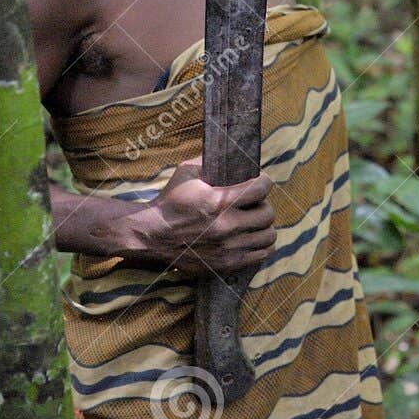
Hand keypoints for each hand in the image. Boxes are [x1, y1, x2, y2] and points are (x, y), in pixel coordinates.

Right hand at [118, 158, 276, 275]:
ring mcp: (228, 248)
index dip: (264, 181)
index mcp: (217, 202)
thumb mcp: (186, 173)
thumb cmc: (169, 201)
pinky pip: (260, 254)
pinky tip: (249, 238)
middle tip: (254, 204)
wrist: (150, 236)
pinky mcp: (226, 264)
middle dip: (263, 204)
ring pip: (268, 236)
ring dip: (263, 227)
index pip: (260, 189)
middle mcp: (226, 226)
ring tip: (253, 222)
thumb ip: (210, 162)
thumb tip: (231, 154)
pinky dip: (259, 245)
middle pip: (267, 214)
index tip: (260, 181)